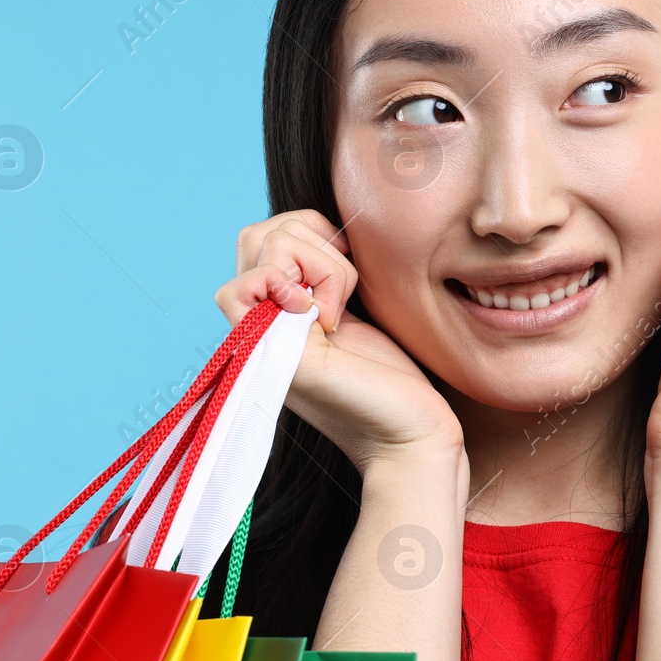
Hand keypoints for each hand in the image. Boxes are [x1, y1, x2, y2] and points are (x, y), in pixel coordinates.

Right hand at [213, 210, 463, 472]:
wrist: (413, 431)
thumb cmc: (392, 375)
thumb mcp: (352, 308)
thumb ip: (321, 274)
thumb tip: (318, 228)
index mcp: (276, 312)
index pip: (266, 234)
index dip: (315, 234)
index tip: (353, 271)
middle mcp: (257, 324)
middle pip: (259, 233)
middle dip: (316, 242)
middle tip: (349, 292)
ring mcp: (256, 338)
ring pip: (263, 245)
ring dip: (322, 264)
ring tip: (342, 312)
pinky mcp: (266, 352)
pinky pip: (246, 286)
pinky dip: (297, 283)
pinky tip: (326, 321)